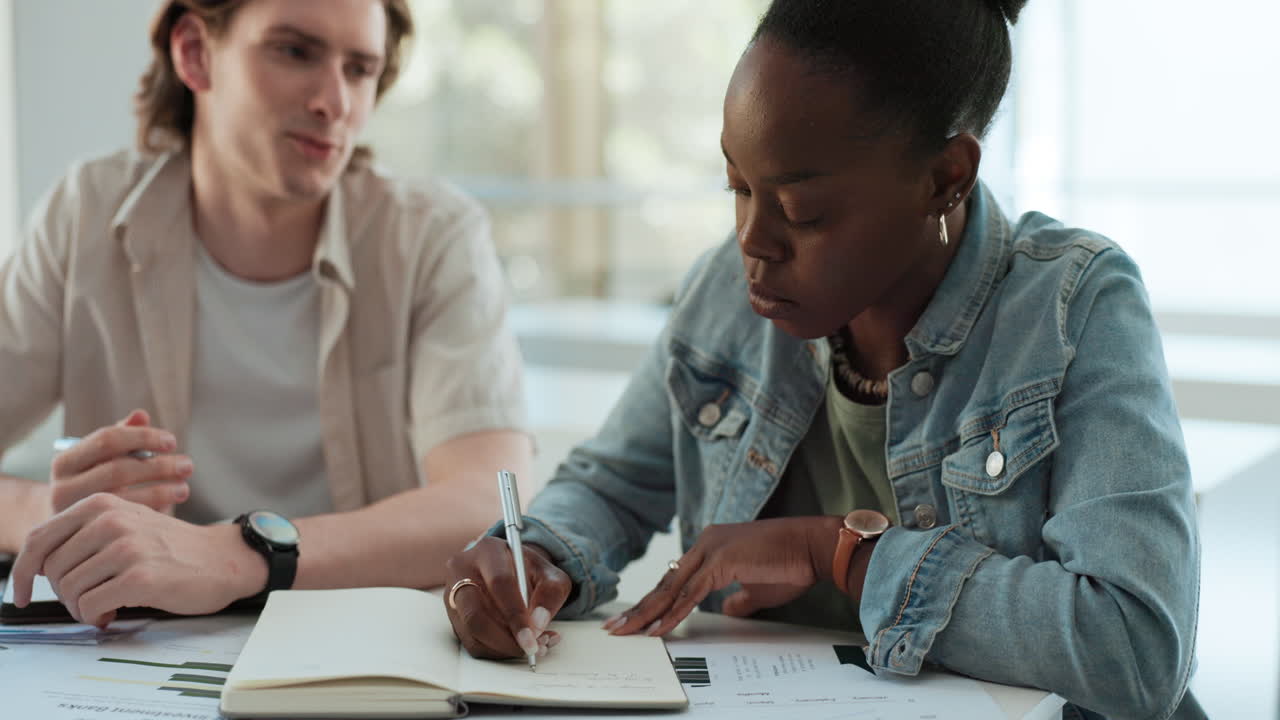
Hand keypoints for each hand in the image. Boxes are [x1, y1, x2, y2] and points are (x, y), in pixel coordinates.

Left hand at [10, 493, 266, 625]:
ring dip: (82, 608)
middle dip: (65, 595)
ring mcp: (126, 547)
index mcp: (101, 503)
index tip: (23, 594)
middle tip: (89, 600)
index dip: (23, 572)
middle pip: (52, 571)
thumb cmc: (170, 548)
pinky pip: (91, 606)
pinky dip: (97, 617)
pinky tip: (115, 612)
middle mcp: (111, 520)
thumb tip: (36, 568)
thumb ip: (83, 536)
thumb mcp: (125, 524)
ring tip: (106, 605)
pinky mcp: (140, 576)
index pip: (39, 539)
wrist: (221, 559)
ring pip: (69, 590)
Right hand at [50, 409, 193, 513]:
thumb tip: (141, 415)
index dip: (143, 437)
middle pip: (119, 470)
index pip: (107, 439)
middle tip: (188, 465)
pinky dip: (153, 512)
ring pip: (125, 499)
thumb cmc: (93, 482)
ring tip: (185, 488)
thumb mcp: (101, 459)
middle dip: (159, 466)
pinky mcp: (90, 538)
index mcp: (65, 462)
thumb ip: (122, 435)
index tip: (173, 441)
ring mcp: (76, 516)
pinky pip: (128, 523)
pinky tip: (171, 506)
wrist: (68, 527)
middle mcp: (62, 489)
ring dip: (162, 491)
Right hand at [444, 537, 570, 659]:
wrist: (510, 569)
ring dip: (503, 648)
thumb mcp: (550, 574)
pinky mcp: (454, 616)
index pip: (499, 584)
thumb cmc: (529, 571)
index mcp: (488, 550)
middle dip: (505, 639)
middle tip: (530, 650)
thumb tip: (538, 624)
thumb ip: (551, 594)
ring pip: (471, 632)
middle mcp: (462, 570)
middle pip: (475, 613)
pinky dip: (497, 651)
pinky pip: (471, 643)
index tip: (533, 638)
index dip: (516, 615)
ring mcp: (453, 594)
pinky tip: (517, 645)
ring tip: (532, 647)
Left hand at [605, 517, 840, 636]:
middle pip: (665, 582)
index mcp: (712, 545)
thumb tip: (726, 612)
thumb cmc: (791, 564)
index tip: (636, 619)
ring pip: (672, 588)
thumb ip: (737, 599)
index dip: (655, 600)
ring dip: (648, 612)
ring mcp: (712, 549)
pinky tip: (658, 628)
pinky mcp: (722, 561)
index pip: (676, 578)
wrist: (813, 546)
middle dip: (640, 607)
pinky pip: (690, 593)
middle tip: (615, 627)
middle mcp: (706, 542)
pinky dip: (673, 612)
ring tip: (627, 631)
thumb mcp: (757, 588)